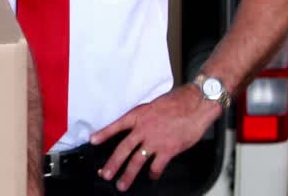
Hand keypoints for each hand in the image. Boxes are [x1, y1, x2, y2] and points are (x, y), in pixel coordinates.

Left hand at [90, 85, 220, 191]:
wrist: (195, 104)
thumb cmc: (177, 102)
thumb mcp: (152, 106)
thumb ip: (143, 118)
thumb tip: (138, 128)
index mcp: (138, 116)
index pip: (116, 126)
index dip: (103, 133)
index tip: (92, 141)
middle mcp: (143, 129)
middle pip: (123, 149)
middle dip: (112, 163)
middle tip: (105, 174)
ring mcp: (154, 141)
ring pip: (137, 161)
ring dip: (128, 174)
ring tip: (121, 184)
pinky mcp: (168, 149)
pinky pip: (157, 166)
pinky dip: (153, 173)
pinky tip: (151, 176)